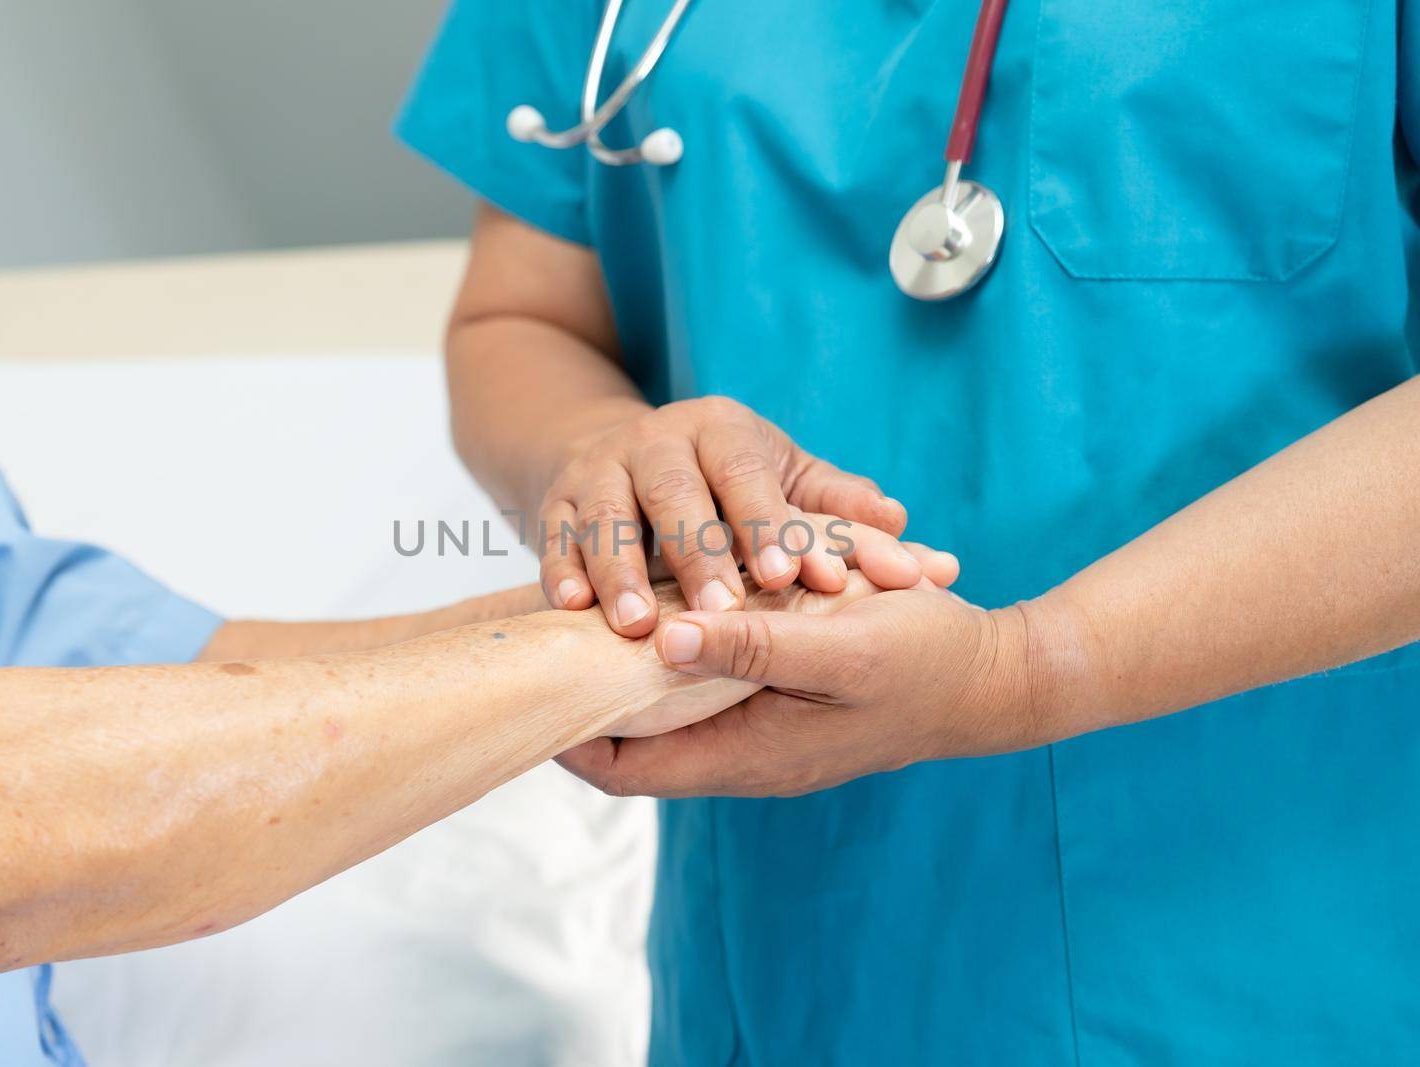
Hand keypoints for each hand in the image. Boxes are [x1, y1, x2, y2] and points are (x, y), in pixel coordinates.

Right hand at [538, 396, 914, 636]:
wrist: (630, 455)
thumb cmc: (726, 480)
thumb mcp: (782, 477)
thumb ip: (834, 502)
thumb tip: (898, 521)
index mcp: (721, 429)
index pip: (745, 472)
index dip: (765, 524)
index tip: (787, 580)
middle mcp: (655, 440)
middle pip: (674, 492)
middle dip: (696, 553)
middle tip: (723, 614)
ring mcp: (598, 469)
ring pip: (605, 516)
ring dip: (620, 572)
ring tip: (640, 628)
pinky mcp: (554, 502)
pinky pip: (553, 537)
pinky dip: (562, 572)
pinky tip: (573, 612)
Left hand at [561, 583, 1078, 796]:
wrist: (998, 679)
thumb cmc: (926, 662)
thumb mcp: (840, 647)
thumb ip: (752, 646)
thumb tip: (662, 637)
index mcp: (747, 756)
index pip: (622, 767)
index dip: (567, 730)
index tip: (530, 674)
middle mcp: (744, 755)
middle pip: (634, 740)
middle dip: (590, 691)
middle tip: (550, 630)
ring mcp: (762, 731)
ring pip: (668, 708)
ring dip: (635, 665)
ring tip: (592, 608)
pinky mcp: (780, 702)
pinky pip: (707, 685)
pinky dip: (681, 647)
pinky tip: (666, 596)